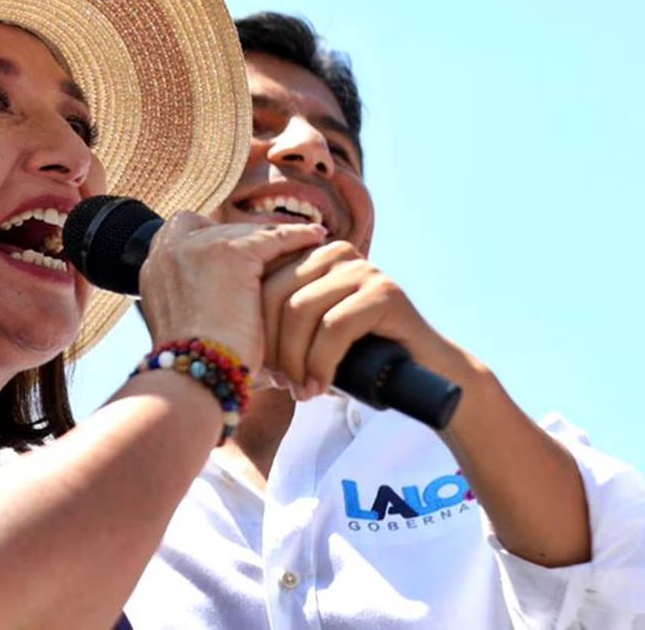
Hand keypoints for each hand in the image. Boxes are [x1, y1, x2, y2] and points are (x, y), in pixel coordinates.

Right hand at [139, 212, 326, 373]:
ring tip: (303, 239)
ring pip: (243, 232)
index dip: (211, 238)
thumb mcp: (186, 329)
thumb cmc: (197, 370)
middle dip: (243, 238)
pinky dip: (296, 237)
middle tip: (274, 247)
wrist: (193, 379)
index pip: (182, 230)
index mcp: (154, 270)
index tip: (235, 252)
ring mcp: (196, 248)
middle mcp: (168, 252)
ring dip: (269, 237)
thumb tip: (227, 306)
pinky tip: (316, 239)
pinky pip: (271, 236)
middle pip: (214, 227)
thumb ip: (197, 305)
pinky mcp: (230, 253)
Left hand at [261, 240, 464, 400]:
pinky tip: (319, 387)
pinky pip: (334, 327)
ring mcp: (362, 269)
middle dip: (272, 346)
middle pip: (275, 294)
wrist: (422, 374)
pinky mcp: (384, 292)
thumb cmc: (355, 357)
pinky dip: (320, 363)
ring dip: (295, 360)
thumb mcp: (308, 335)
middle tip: (279, 384)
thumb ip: (276, 323)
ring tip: (300, 391)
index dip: (253, 329)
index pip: (259, 283)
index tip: (259, 368)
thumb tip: (223, 335)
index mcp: (310, 255)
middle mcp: (334, 253)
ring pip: (300, 311)